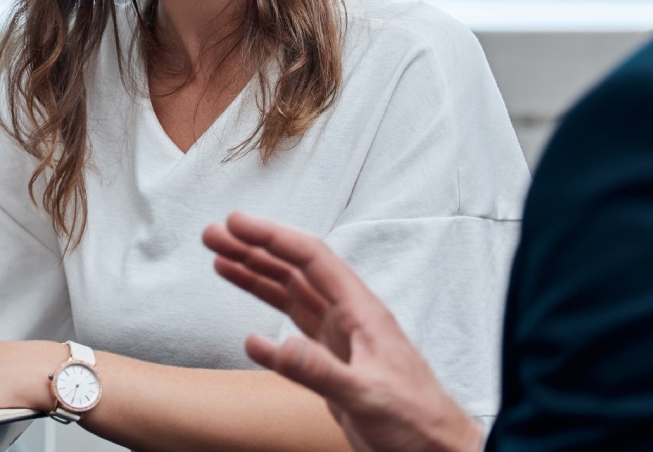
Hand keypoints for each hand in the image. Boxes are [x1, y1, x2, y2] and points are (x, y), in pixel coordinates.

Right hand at [203, 212, 483, 451]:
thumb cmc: (418, 421)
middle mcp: (348, 316)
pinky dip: (267, 321)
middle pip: (294, 269)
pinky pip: (293, 329)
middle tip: (215, 234)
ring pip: (290, 293)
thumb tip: (269, 344)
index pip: (310, 258)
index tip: (237, 223)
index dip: (271, 236)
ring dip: (255, 274)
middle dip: (254, 248)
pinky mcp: (333, 362)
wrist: (438, 451)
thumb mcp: (366, 395)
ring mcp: (340, 338)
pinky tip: (246, 325)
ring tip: (220, 258)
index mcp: (360, 311)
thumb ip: (318, 369)